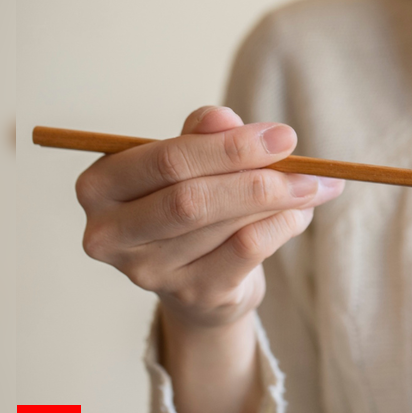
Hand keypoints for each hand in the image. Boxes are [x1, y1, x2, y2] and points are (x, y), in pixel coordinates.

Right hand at [76, 106, 343, 328]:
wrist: (201, 281)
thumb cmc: (191, 205)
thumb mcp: (190, 163)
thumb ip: (202, 136)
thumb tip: (224, 118)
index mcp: (100, 186)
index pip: (167, 161)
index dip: (230, 147)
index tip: (284, 137)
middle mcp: (111, 234)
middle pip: (192, 199)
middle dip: (257, 178)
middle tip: (307, 167)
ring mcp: (148, 272)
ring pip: (225, 225)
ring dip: (279, 201)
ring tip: (312, 187)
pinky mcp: (192, 295)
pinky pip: (247, 251)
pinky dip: (282, 226)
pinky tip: (300, 214)